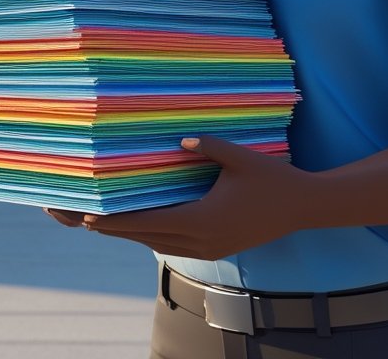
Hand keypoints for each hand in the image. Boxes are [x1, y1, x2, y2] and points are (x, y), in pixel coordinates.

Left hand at [46, 136, 318, 260]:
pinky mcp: (217, 249)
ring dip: (133, 235)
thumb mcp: (239, 157)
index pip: (148, 224)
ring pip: (160, 245)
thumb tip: (181, 138)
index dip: (117, 222)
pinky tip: (143, 228)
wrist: (304, 207)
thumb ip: (209, 146)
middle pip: (147, 238)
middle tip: (84, 219)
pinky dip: (155, 237)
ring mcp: (210, 249)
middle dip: (116, 230)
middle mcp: (202, 240)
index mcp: (202, 220)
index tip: (90, 218)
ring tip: (105, 223)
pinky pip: (176, 246)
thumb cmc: (272, 178)